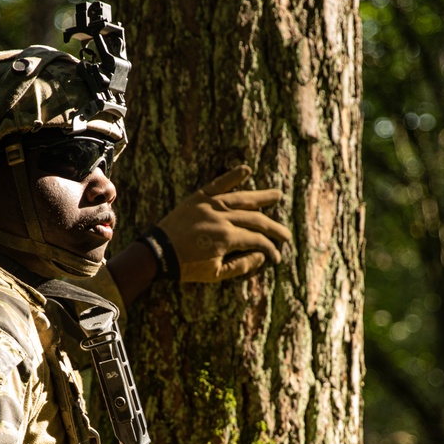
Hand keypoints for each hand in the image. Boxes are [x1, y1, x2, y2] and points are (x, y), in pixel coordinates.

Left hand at [158, 165, 289, 281]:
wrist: (158, 253)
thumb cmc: (186, 266)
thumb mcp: (215, 274)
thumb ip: (241, 265)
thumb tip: (262, 257)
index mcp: (226, 238)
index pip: (257, 240)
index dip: (270, 249)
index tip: (276, 256)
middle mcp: (222, 218)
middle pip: (255, 220)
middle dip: (273, 229)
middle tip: (286, 235)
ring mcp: (210, 205)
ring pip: (242, 198)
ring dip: (262, 197)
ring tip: (277, 195)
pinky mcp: (198, 198)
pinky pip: (219, 183)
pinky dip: (232, 175)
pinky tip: (246, 169)